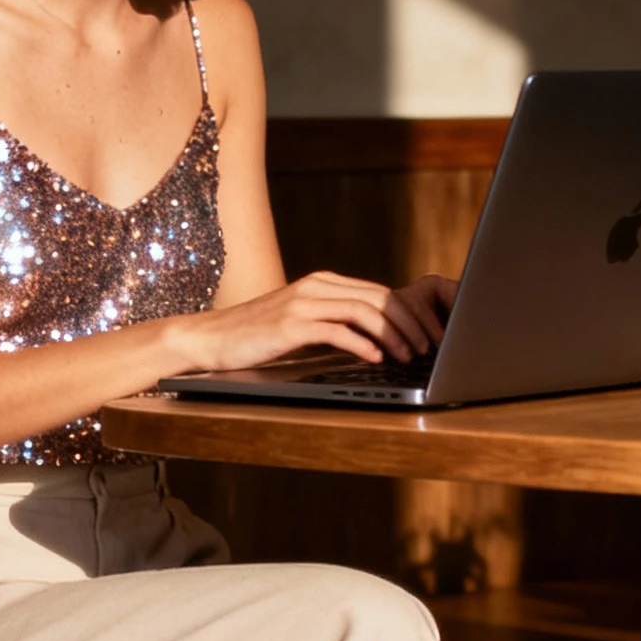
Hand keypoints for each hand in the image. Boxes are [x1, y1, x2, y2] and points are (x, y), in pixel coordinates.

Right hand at [167, 270, 456, 374]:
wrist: (212, 338)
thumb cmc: (257, 335)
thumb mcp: (302, 322)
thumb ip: (335, 321)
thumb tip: (377, 338)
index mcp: (324, 282)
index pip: (380, 292)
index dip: (410, 314)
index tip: (428, 336)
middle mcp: (317, 286)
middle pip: (380, 297)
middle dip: (411, 324)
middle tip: (429, 348)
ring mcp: (304, 303)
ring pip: (365, 311)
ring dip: (393, 335)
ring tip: (408, 355)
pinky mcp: (292, 324)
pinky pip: (338, 330)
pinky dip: (363, 344)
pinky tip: (376, 358)